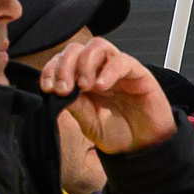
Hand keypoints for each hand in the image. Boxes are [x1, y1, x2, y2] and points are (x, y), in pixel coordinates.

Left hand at [42, 36, 174, 153]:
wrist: (145, 147)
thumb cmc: (119, 134)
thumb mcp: (89, 125)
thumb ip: (76, 107)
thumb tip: (57, 91)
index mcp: (83, 81)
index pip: (62, 62)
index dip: (51, 70)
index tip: (48, 88)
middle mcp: (99, 71)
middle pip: (76, 49)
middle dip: (64, 66)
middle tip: (64, 88)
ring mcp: (117, 70)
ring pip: (97, 46)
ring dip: (85, 63)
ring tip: (84, 85)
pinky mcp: (138, 72)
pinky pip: (121, 61)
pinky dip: (108, 71)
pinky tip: (102, 86)